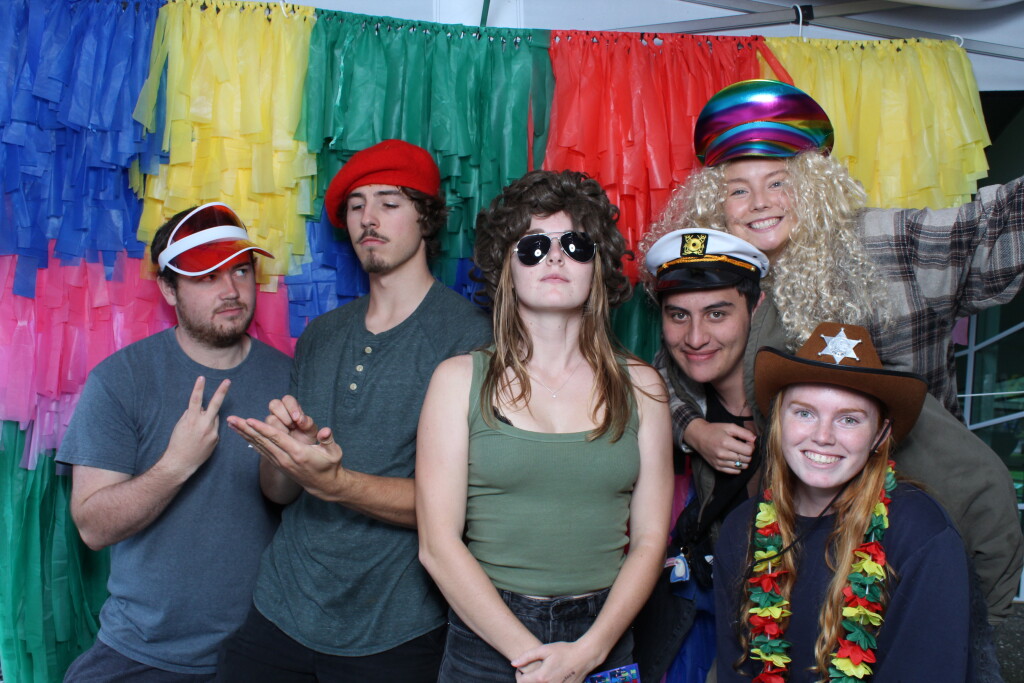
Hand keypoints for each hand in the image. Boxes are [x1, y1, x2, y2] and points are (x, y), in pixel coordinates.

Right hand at [162, 376, 230, 477]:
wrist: (181, 462)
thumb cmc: (177, 442)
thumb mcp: (180, 425)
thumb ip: (190, 414)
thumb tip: (199, 408)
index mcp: (191, 420)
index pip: (196, 400)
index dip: (198, 388)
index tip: (202, 377)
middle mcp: (203, 425)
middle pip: (215, 405)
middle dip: (221, 391)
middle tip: (227, 381)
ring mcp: (212, 432)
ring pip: (213, 417)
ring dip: (207, 418)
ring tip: (197, 430)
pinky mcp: (216, 439)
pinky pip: (214, 428)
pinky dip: (208, 429)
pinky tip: (201, 438)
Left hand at [226, 415, 349, 500]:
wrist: (324, 485)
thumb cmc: (330, 465)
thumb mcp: (334, 452)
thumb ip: (328, 440)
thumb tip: (326, 431)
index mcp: (298, 453)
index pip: (277, 438)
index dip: (262, 428)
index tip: (248, 420)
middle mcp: (285, 458)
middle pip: (262, 441)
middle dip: (245, 429)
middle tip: (231, 419)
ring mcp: (280, 462)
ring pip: (259, 445)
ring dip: (244, 434)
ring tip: (231, 424)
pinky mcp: (277, 464)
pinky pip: (261, 450)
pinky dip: (250, 441)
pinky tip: (242, 434)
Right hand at [265, 395, 318, 444]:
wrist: (300, 452)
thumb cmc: (307, 438)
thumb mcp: (311, 431)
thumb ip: (308, 423)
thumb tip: (301, 420)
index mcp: (292, 408)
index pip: (287, 399)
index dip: (291, 407)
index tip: (297, 419)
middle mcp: (280, 413)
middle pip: (274, 404)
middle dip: (283, 415)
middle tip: (292, 426)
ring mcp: (271, 423)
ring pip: (269, 419)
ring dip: (279, 427)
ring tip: (288, 436)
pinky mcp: (266, 433)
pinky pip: (263, 431)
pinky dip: (272, 435)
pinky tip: (281, 441)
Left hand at [511, 641, 601, 682]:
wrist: (584, 657)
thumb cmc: (564, 651)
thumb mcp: (544, 649)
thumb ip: (527, 657)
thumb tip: (513, 663)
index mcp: (541, 677)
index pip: (521, 682)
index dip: (518, 675)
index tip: (521, 670)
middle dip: (527, 681)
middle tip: (528, 673)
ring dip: (537, 682)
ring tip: (540, 675)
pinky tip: (550, 677)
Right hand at [684, 418, 755, 473]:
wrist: (698, 437)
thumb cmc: (715, 430)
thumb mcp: (729, 427)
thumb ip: (744, 432)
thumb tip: (755, 440)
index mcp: (726, 442)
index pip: (748, 451)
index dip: (751, 446)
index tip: (748, 442)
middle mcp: (722, 454)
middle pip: (746, 459)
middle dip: (748, 453)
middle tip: (743, 447)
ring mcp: (720, 462)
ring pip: (742, 467)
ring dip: (744, 460)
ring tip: (739, 453)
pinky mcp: (717, 467)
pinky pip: (735, 472)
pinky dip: (738, 466)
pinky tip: (734, 459)